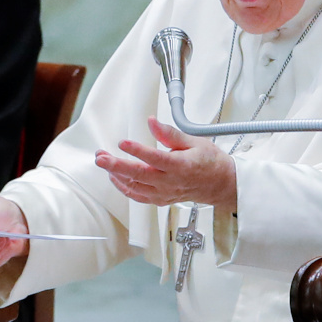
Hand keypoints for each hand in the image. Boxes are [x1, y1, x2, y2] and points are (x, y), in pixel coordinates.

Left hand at [95, 116, 236, 211]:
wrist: (220, 184)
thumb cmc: (210, 162)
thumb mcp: (194, 141)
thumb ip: (170, 133)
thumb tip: (152, 122)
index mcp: (180, 166)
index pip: (155, 159)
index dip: (137, 151)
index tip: (123, 142)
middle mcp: (170, 182)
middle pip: (138, 175)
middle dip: (116, 165)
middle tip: (101, 157)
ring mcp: (164, 193)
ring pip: (134, 187)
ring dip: (116, 174)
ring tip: (104, 161)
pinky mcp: (160, 199)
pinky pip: (137, 196)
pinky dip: (123, 187)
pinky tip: (114, 177)